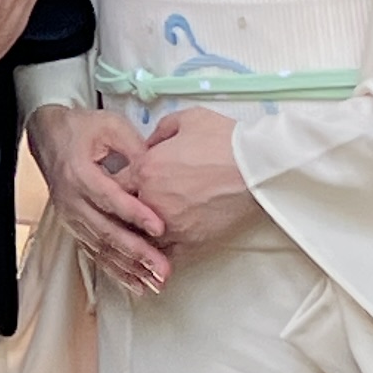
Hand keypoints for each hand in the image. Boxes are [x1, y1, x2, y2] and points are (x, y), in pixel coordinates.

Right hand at [28, 104, 168, 294]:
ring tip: (153, 282)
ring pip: (100, 247)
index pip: (110, 198)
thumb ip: (137, 149)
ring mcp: (71, 215)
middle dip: (136, 253)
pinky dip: (115, 269)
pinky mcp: (74, 225)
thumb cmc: (79, 129)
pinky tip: (134, 282)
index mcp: (80, 173)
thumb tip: (161, 171)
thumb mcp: (111, 127)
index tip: (159, 227)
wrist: (48, 135)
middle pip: (106, 231)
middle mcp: (72, 199)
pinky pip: (94, 252)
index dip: (135, 214)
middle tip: (161, 268)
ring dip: (127, 268)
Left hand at [129, 109, 267, 259]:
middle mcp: (151, 200)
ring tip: (150, 224)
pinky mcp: (190, 241)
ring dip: (143, 230)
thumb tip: (150, 143)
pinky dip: (162, 250)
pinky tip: (165, 244)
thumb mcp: (188, 119)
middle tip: (134, 206)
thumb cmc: (225, 141)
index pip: (115, 183)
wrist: (258, 168)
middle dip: (128, 208)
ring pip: (141, 235)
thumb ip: (160, 131)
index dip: (118, 183)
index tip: (126, 184)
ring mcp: (170, 224)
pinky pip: (165, 252)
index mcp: (145, 169)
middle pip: (124, 211)